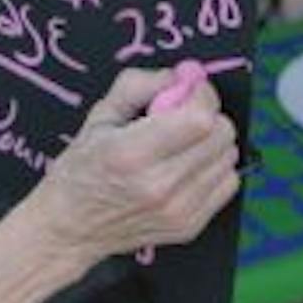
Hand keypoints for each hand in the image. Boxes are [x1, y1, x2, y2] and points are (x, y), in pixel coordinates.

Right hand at [29, 67, 239, 266]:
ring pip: (228, 157)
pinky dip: (215, 167)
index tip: (188, 88)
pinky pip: (229, 183)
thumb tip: (181, 74)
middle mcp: (159, 185)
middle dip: (208, 114)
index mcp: (132, 153)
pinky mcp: (190, 226)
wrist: (72, 228)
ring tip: (181, 144)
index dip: (202, 95)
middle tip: (182, 115)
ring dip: (212, 141)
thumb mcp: (99, 116)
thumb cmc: (82, 168)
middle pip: (221, 136)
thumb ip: (139, 85)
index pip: (199, 118)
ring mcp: (178, 210)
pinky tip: (188, 166)